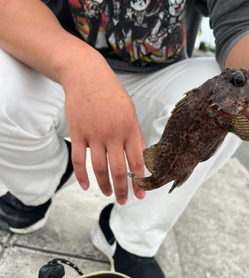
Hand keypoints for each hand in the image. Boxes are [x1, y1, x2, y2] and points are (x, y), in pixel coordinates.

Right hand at [63, 54, 145, 203]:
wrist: (86, 75)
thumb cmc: (112, 95)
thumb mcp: (130, 112)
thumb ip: (136, 136)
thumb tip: (142, 158)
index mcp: (130, 129)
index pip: (137, 161)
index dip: (140, 181)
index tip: (141, 195)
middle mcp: (113, 133)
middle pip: (119, 170)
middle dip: (123, 189)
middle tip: (123, 201)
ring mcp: (94, 134)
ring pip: (99, 168)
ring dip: (104, 185)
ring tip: (107, 194)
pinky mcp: (77, 132)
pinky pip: (78, 160)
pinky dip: (81, 176)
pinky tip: (86, 186)